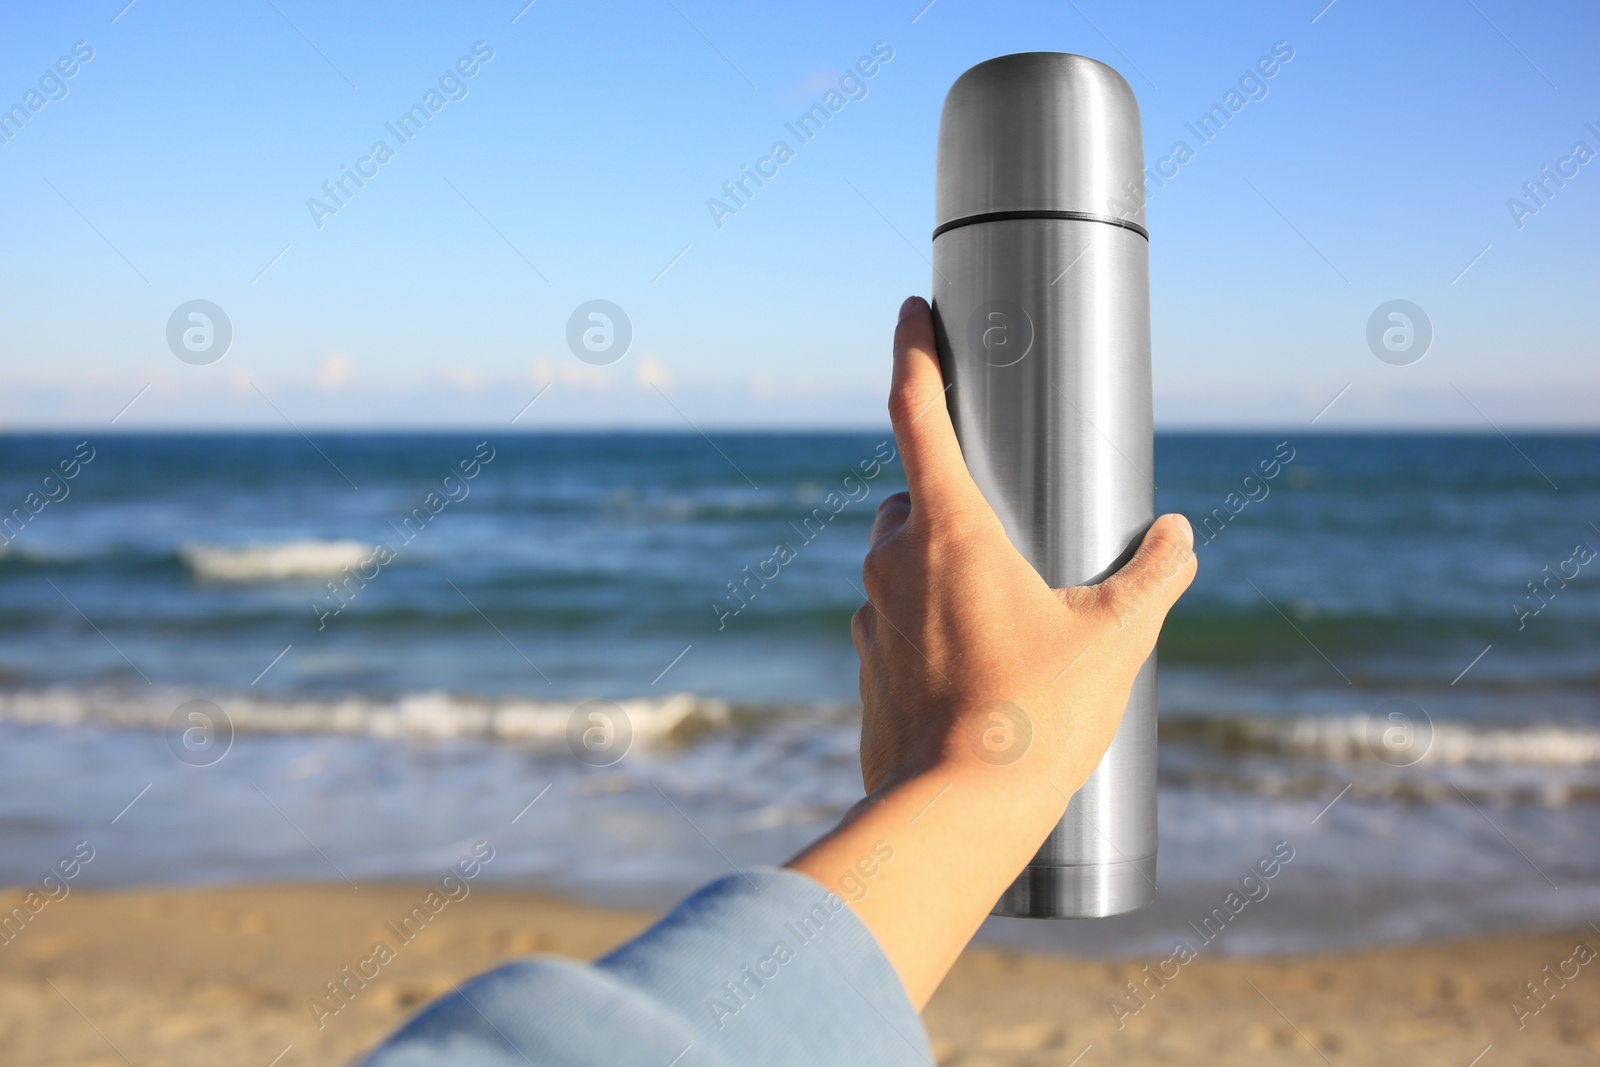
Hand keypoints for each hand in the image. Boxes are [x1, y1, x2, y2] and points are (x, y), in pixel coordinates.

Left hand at [852, 295, 1195, 795]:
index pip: (916, 411)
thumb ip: (1155, 578)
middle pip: (913, 492)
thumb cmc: (1033, 719)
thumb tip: (1178, 538)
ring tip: (1002, 597)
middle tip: (1010, 518)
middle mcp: (894, 560)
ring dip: (937, 558)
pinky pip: (892, 617)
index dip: (913, 351)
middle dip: (952, 491)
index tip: (911, 309)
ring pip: (898, 557)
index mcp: (947, 528)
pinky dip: (924, 616)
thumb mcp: (1116, 639)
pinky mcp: (865, 666)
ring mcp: (871, 615)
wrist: (951, 816)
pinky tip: (973, 656)